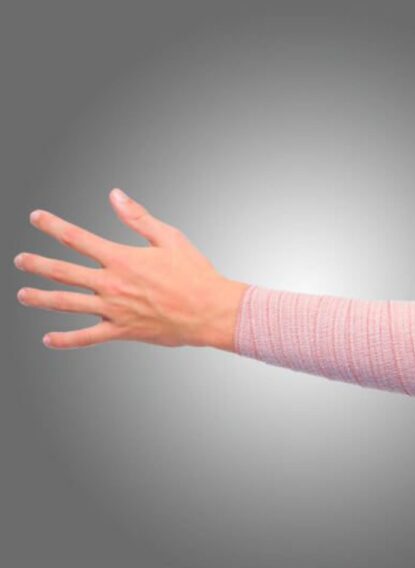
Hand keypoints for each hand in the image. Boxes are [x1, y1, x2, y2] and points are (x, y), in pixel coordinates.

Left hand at [14, 188, 249, 350]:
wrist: (209, 310)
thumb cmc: (195, 274)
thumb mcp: (169, 237)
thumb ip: (138, 218)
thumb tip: (116, 195)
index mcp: (121, 258)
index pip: (77, 238)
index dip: (52, 225)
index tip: (37, 218)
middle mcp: (111, 284)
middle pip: (63, 272)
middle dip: (37, 264)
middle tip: (20, 260)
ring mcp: (114, 309)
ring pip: (67, 304)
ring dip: (41, 298)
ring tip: (23, 295)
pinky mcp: (122, 331)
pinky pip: (87, 337)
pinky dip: (66, 340)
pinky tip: (49, 339)